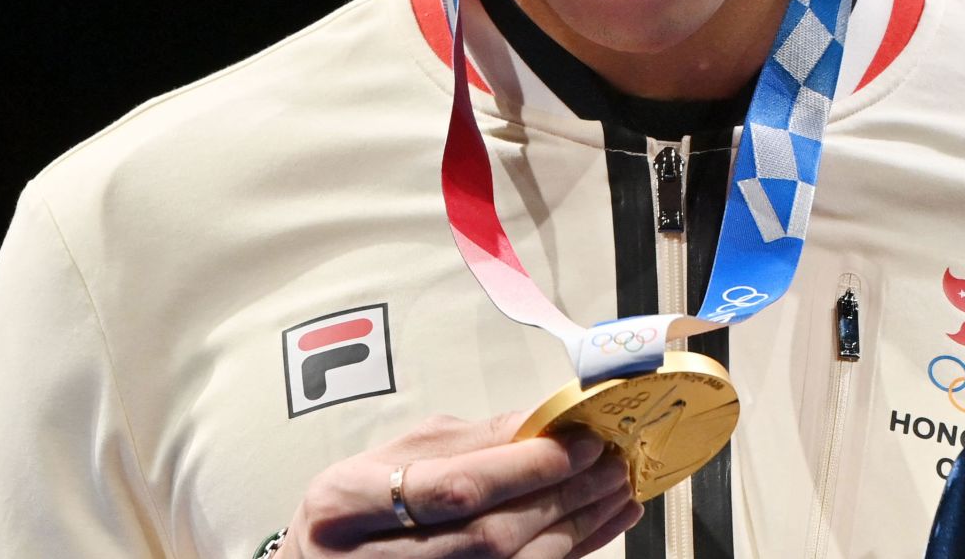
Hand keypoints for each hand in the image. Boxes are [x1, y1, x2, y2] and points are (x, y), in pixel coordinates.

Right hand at [277, 412, 640, 557]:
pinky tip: (599, 526)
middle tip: (611, 462)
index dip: (524, 467)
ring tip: (616, 490)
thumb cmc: (356, 504)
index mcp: (347, 503)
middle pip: (488, 536)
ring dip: (576, 528)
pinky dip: (567, 553)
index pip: (453, 488)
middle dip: (562, 497)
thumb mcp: (392, 454)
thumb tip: (546, 420)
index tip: (579, 442)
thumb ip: (468, 440)